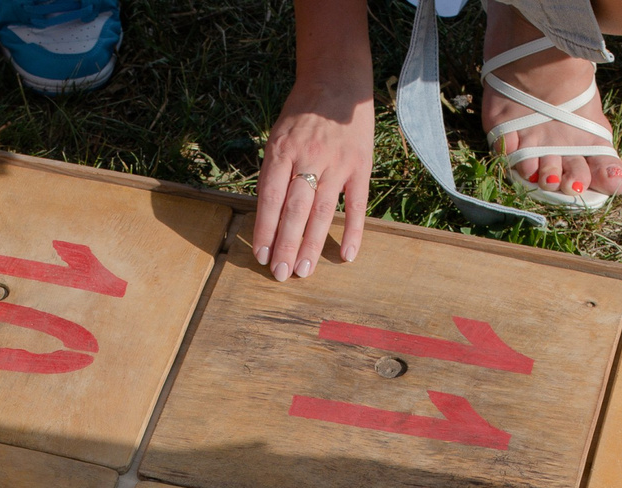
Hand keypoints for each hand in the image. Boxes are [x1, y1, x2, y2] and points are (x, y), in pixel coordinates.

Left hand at [253, 82, 376, 280]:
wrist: (337, 79)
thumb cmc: (302, 112)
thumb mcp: (278, 135)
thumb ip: (274, 172)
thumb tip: (266, 215)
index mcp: (282, 150)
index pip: (270, 198)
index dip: (265, 229)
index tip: (260, 255)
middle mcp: (309, 157)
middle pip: (295, 209)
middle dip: (286, 244)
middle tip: (280, 274)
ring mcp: (337, 162)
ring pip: (322, 211)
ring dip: (313, 244)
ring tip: (304, 270)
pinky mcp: (360, 165)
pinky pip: (357, 204)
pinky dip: (353, 231)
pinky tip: (347, 255)